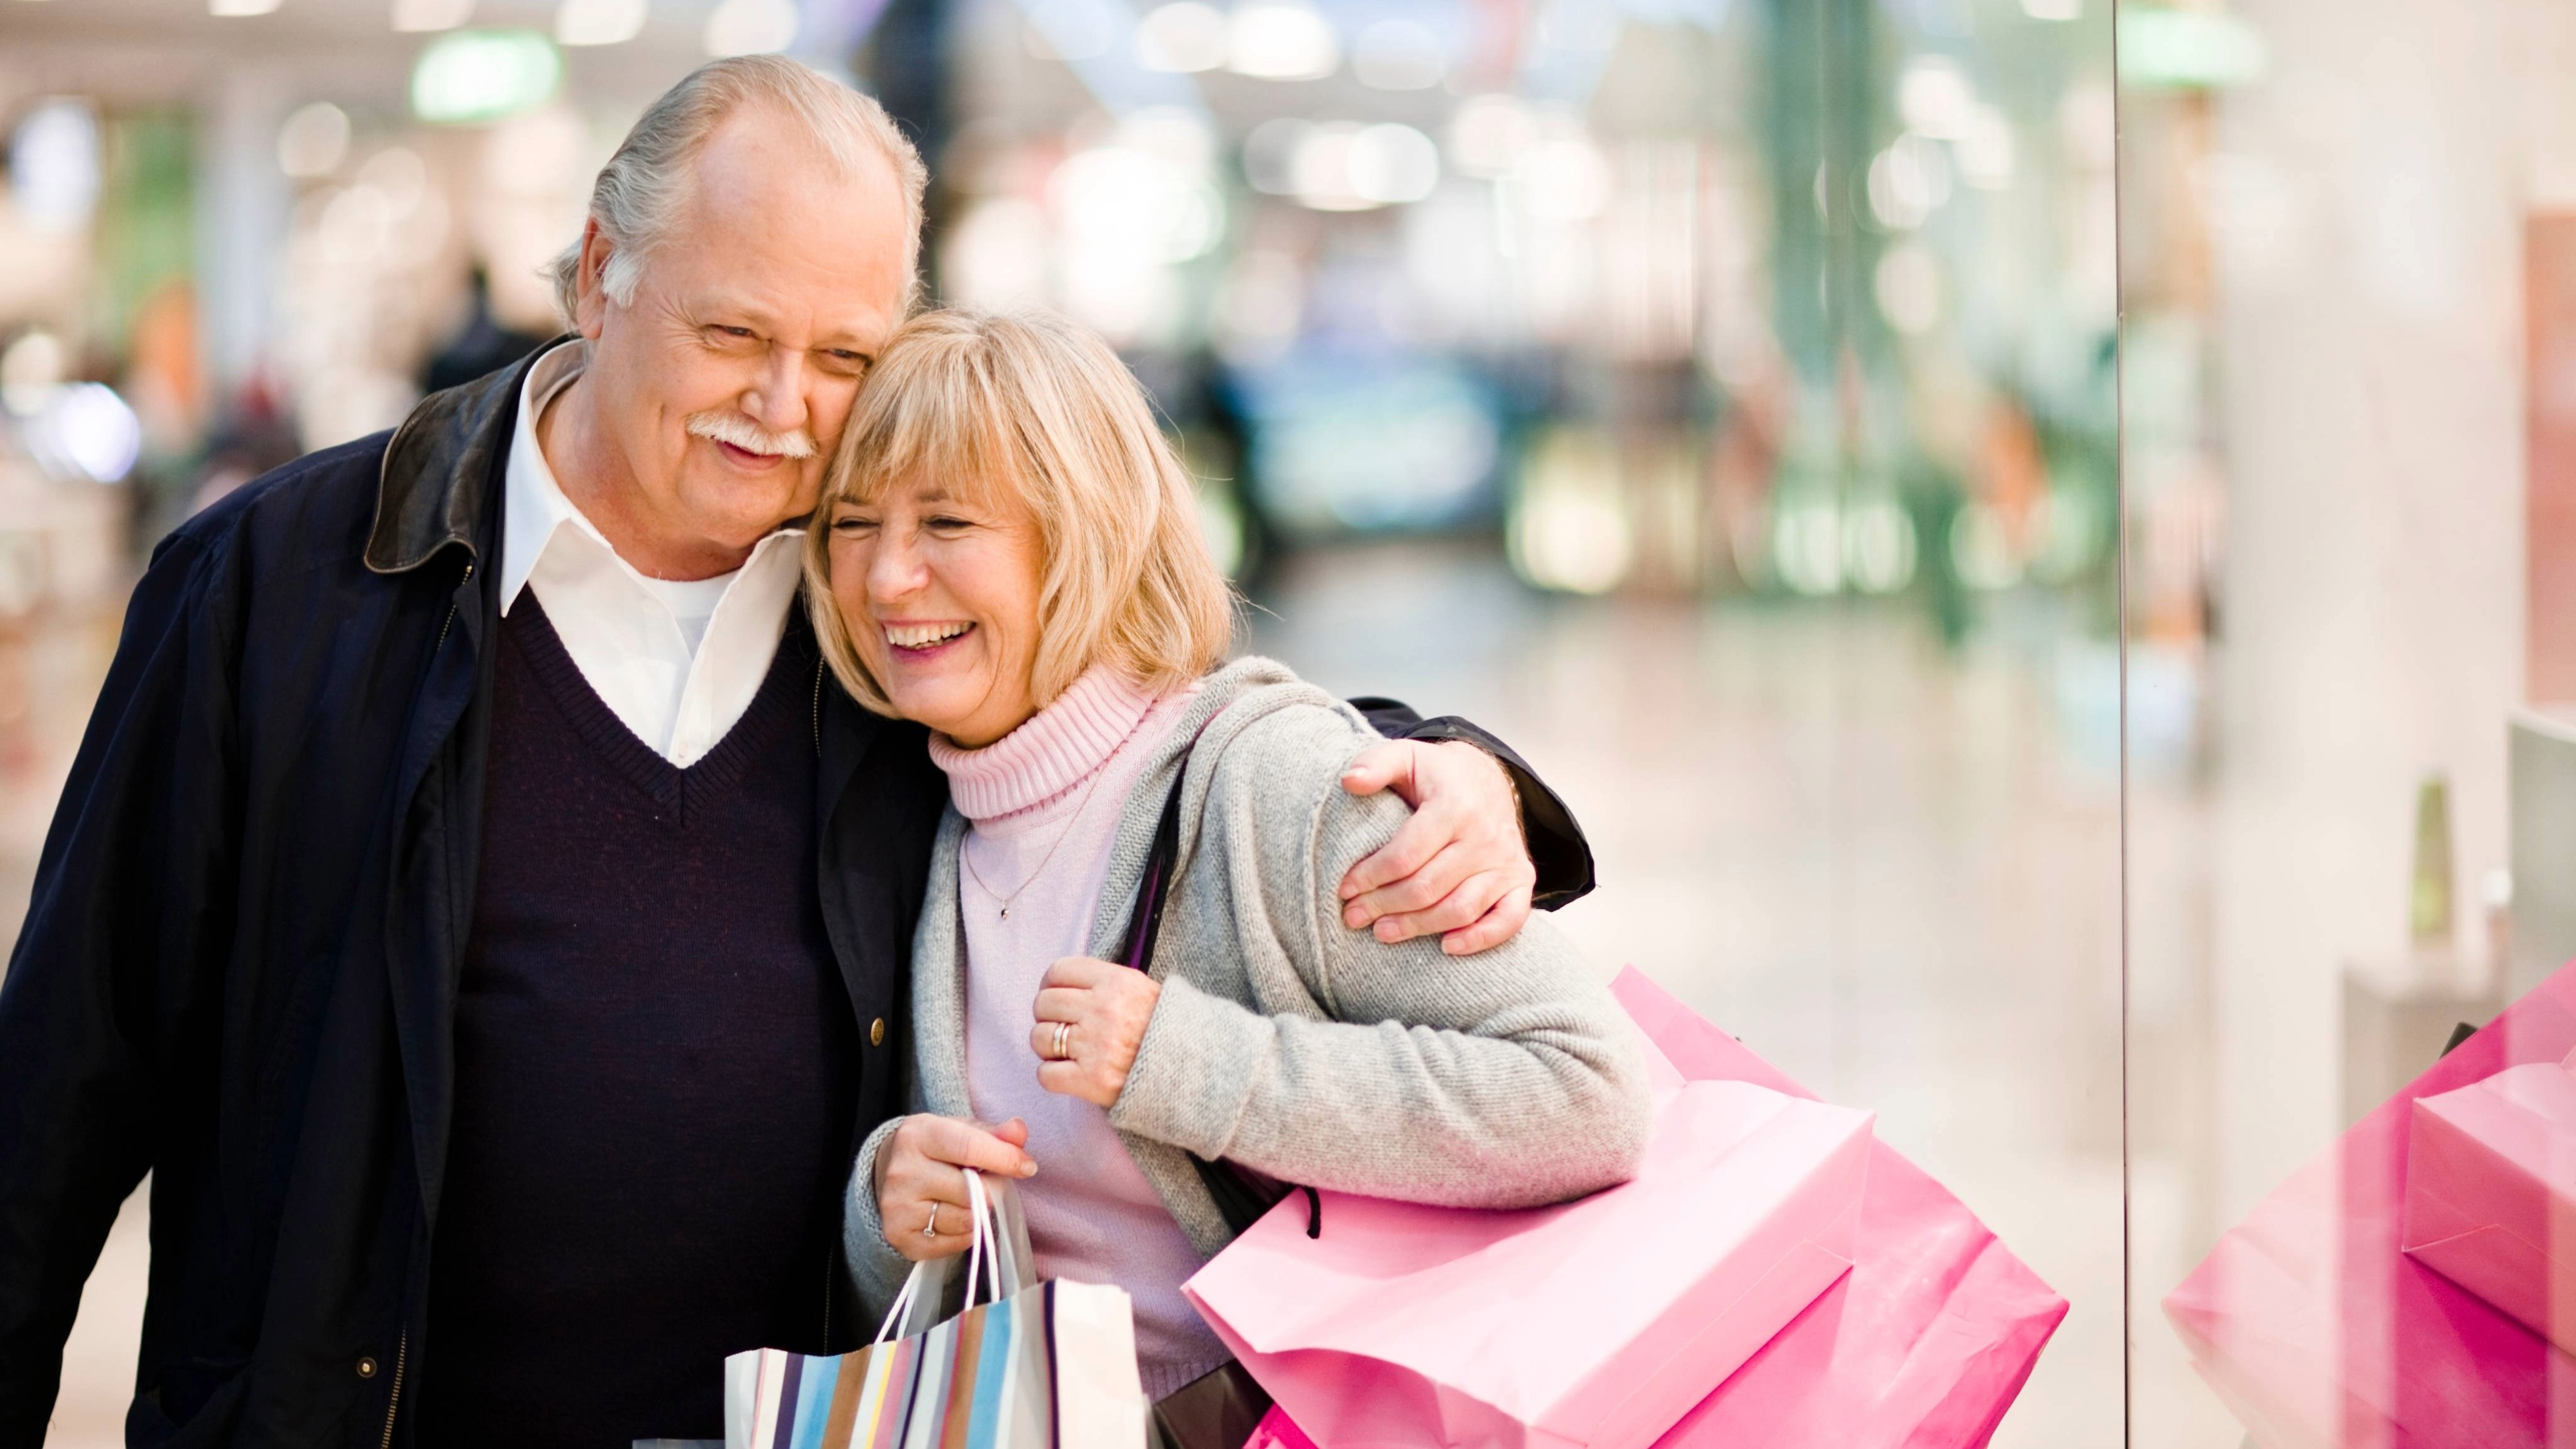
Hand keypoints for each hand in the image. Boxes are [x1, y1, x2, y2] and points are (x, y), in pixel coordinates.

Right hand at [874, 1114, 1035, 1262]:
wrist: (887, 1171)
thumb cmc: (934, 1149)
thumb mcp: (960, 1130)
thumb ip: (993, 1132)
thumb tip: (1019, 1131)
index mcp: (918, 1135)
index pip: (969, 1148)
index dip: (1005, 1159)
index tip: (1027, 1167)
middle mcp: (902, 1171)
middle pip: (970, 1191)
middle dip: (990, 1189)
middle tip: (986, 1184)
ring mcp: (897, 1206)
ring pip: (963, 1220)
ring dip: (976, 1214)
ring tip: (965, 1199)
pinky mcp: (899, 1236)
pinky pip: (952, 1244)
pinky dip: (962, 1235)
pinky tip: (951, 1217)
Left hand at [1031, 956, 1161, 1107]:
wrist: (1194, 1070)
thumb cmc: (1164, 1029)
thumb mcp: (1142, 990)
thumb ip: (1103, 982)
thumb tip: (1060, 983)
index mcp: (1116, 981)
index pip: (1058, 971)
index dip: (1050, 985)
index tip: (1056, 998)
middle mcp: (1103, 1009)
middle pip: (1043, 1003)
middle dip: (1047, 1017)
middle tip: (1063, 1028)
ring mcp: (1096, 1045)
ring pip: (1038, 1038)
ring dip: (1047, 1047)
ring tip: (1068, 1052)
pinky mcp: (1092, 1079)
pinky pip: (1045, 1075)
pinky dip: (1052, 1077)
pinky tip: (1070, 1074)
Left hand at [1337, 739, 1536, 955]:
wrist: (1486, 780)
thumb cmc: (1436, 775)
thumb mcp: (1406, 756)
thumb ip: (1376, 763)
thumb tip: (1348, 782)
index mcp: (1454, 805)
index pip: (1406, 854)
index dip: (1370, 876)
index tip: (1344, 888)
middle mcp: (1484, 836)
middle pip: (1428, 887)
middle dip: (1384, 906)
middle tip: (1354, 917)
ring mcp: (1505, 861)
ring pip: (1460, 908)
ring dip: (1418, 927)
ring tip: (1382, 933)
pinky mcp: (1520, 880)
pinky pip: (1509, 920)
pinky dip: (1481, 938)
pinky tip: (1447, 947)